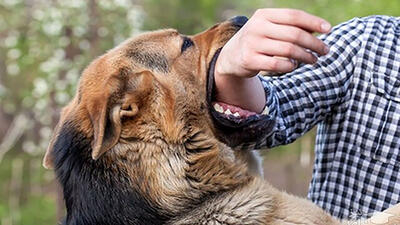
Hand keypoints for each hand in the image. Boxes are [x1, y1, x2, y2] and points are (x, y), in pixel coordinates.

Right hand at [213, 9, 331, 112]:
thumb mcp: (270, 28)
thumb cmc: (258, 40)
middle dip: (314, 43)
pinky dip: (290, 66)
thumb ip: (290, 26)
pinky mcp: (249, 60)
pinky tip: (294, 66)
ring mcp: (252, 44)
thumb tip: (321, 29)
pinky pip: (278, 64)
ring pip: (288, 50)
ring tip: (314, 60)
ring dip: (306, 56)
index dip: (313, 22)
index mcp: (264, 15)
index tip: (328, 30)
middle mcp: (257, 27)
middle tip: (325, 50)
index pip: (293, 16)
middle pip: (294, 34)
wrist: (231, 56)